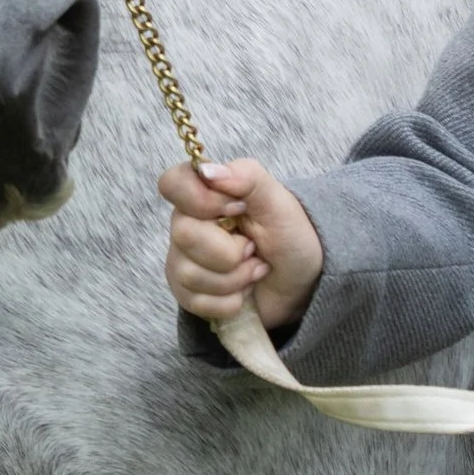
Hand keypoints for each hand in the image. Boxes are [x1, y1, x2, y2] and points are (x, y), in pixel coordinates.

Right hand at [160, 157, 324, 331]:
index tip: (237, 209)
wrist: (301, 281)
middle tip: (253, 248)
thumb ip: (247, 177)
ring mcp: (183, 260)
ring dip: (236, 278)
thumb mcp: (278, 201)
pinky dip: (231, 301)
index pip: (172, 183)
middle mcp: (187, 224)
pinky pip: (197, 303)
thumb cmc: (289, 235)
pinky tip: (244, 291)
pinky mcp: (187, 294)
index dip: (201, 200)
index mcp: (205, 194)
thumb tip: (208, 171)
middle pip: (183, 235)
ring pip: (190, 274)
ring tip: (254, 269)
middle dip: (230, 251)